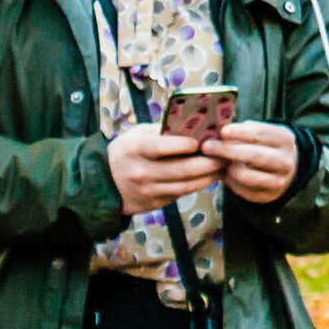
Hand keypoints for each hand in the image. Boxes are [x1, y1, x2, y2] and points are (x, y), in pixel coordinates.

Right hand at [107, 127, 223, 214]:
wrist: (103, 183)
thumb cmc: (126, 151)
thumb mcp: (136, 135)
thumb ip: (160, 130)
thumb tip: (192, 124)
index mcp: (135, 150)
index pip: (160, 147)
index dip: (182, 145)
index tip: (201, 141)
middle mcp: (141, 172)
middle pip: (180, 169)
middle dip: (207, 162)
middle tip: (224, 155)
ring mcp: (148, 190)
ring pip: (184, 186)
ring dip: (208, 177)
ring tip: (222, 167)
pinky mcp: (154, 203)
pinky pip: (179, 194)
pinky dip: (196, 186)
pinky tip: (209, 177)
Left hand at [202, 120, 298, 203]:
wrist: (284, 168)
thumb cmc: (265, 145)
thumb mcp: (262, 133)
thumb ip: (244, 132)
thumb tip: (220, 134)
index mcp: (284, 139)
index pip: (260, 134)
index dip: (240, 133)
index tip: (222, 131)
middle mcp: (285, 161)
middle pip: (254, 155)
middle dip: (227, 150)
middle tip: (207, 147)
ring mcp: (279, 180)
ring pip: (247, 176)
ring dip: (229, 169)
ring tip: (220, 163)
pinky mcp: (269, 196)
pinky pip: (243, 190)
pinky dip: (231, 181)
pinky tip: (227, 174)